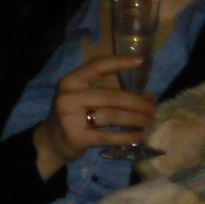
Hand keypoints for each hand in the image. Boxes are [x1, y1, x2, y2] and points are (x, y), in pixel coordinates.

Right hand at [36, 55, 157, 173]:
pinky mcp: (76, 137)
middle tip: (153, 108)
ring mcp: (70, 118)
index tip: (141, 61)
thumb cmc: (74, 117)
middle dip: (137, 102)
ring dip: (135, 119)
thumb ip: (113, 94)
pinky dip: (126, 136)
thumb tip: (149, 96)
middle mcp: (68, 97)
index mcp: (71, 82)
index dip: (119, 62)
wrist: (50, 143)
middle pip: (111, 95)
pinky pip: (107, 136)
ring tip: (150, 122)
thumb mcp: (87, 100)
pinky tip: (139, 137)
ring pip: (111, 115)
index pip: (97, 66)